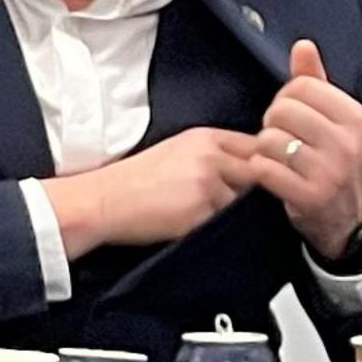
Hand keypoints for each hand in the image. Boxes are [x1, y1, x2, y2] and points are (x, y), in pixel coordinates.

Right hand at [44, 127, 261, 255]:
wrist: (102, 201)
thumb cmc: (133, 181)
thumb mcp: (176, 152)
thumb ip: (214, 154)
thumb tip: (248, 169)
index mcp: (205, 136)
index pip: (256, 146)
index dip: (260, 164)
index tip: (249, 180)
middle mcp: (210, 154)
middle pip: (258, 173)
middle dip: (249, 189)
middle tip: (226, 201)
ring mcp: (208, 180)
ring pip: (243, 200)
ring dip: (231, 210)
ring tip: (199, 212)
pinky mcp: (202, 207)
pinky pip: (225, 220)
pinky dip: (213, 224)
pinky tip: (188, 221)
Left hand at [247, 38, 361, 258]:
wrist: (354, 221)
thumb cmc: (341, 166)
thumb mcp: (339, 122)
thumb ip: (317, 82)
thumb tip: (303, 46)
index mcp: (358, 118)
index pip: (300, 86)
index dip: (286, 99)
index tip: (292, 116)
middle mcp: (348, 143)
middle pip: (281, 110)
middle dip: (273, 123)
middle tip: (283, 140)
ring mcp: (331, 171)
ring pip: (269, 138)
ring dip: (264, 150)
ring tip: (280, 159)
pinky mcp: (310, 196)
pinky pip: (264, 169)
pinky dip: (260, 171)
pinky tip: (273, 176)